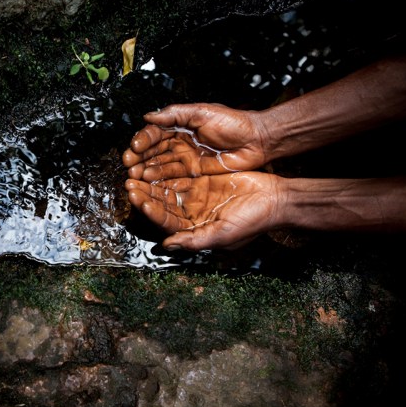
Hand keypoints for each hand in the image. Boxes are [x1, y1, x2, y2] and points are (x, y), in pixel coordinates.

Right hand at [122, 103, 269, 180]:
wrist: (257, 141)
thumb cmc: (233, 123)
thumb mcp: (202, 112)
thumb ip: (175, 114)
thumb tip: (149, 115)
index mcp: (180, 125)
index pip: (155, 133)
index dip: (143, 139)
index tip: (135, 146)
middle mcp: (180, 142)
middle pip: (153, 150)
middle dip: (139, 157)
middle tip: (128, 164)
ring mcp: (186, 158)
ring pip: (160, 164)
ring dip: (146, 169)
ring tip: (135, 175)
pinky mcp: (194, 172)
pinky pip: (173, 176)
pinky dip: (160, 178)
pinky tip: (149, 180)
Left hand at [124, 171, 281, 249]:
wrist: (276, 199)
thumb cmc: (253, 221)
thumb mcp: (224, 234)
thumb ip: (195, 240)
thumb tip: (167, 246)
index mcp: (193, 229)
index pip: (166, 221)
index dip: (151, 211)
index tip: (138, 200)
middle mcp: (191, 213)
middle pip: (162, 203)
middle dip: (145, 194)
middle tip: (129, 183)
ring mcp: (196, 195)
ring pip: (168, 188)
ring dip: (152, 181)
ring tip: (136, 171)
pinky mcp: (203, 179)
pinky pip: (180, 174)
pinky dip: (167, 169)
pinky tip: (154, 161)